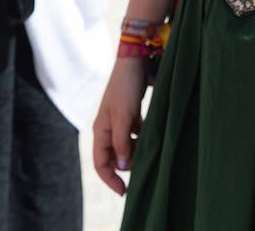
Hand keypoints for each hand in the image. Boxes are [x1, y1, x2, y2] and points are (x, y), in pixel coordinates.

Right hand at [92, 57, 148, 195]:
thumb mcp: (124, 117)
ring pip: (126, 146)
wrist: (135, 62)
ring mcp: (120, 121)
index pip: (101, 164)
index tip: (125, 192)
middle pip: (114, 157)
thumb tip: (121, 166)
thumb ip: (122, 142)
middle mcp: (108, 128)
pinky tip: (154, 138)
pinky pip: (136, 135)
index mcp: (101, 131)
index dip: (110, 180)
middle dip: (126, 166)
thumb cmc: (126, 88)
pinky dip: (143, 139)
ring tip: (152, 153)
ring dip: (137, 152)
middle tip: (145, 168)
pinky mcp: (132, 114)